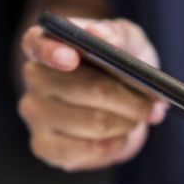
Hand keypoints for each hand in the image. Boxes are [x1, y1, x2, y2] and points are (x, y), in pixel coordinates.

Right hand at [18, 17, 166, 170]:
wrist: (120, 99)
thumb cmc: (118, 62)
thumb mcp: (126, 40)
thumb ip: (116, 33)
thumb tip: (101, 35)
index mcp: (45, 42)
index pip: (37, 43)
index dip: (53, 52)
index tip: (73, 58)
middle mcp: (34, 76)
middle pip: (83, 88)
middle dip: (127, 98)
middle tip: (149, 102)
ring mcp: (34, 113)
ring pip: (94, 122)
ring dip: (127, 122)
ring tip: (136, 117)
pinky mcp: (44, 146)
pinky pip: (90, 150)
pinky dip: (116, 143)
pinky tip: (119, 135)